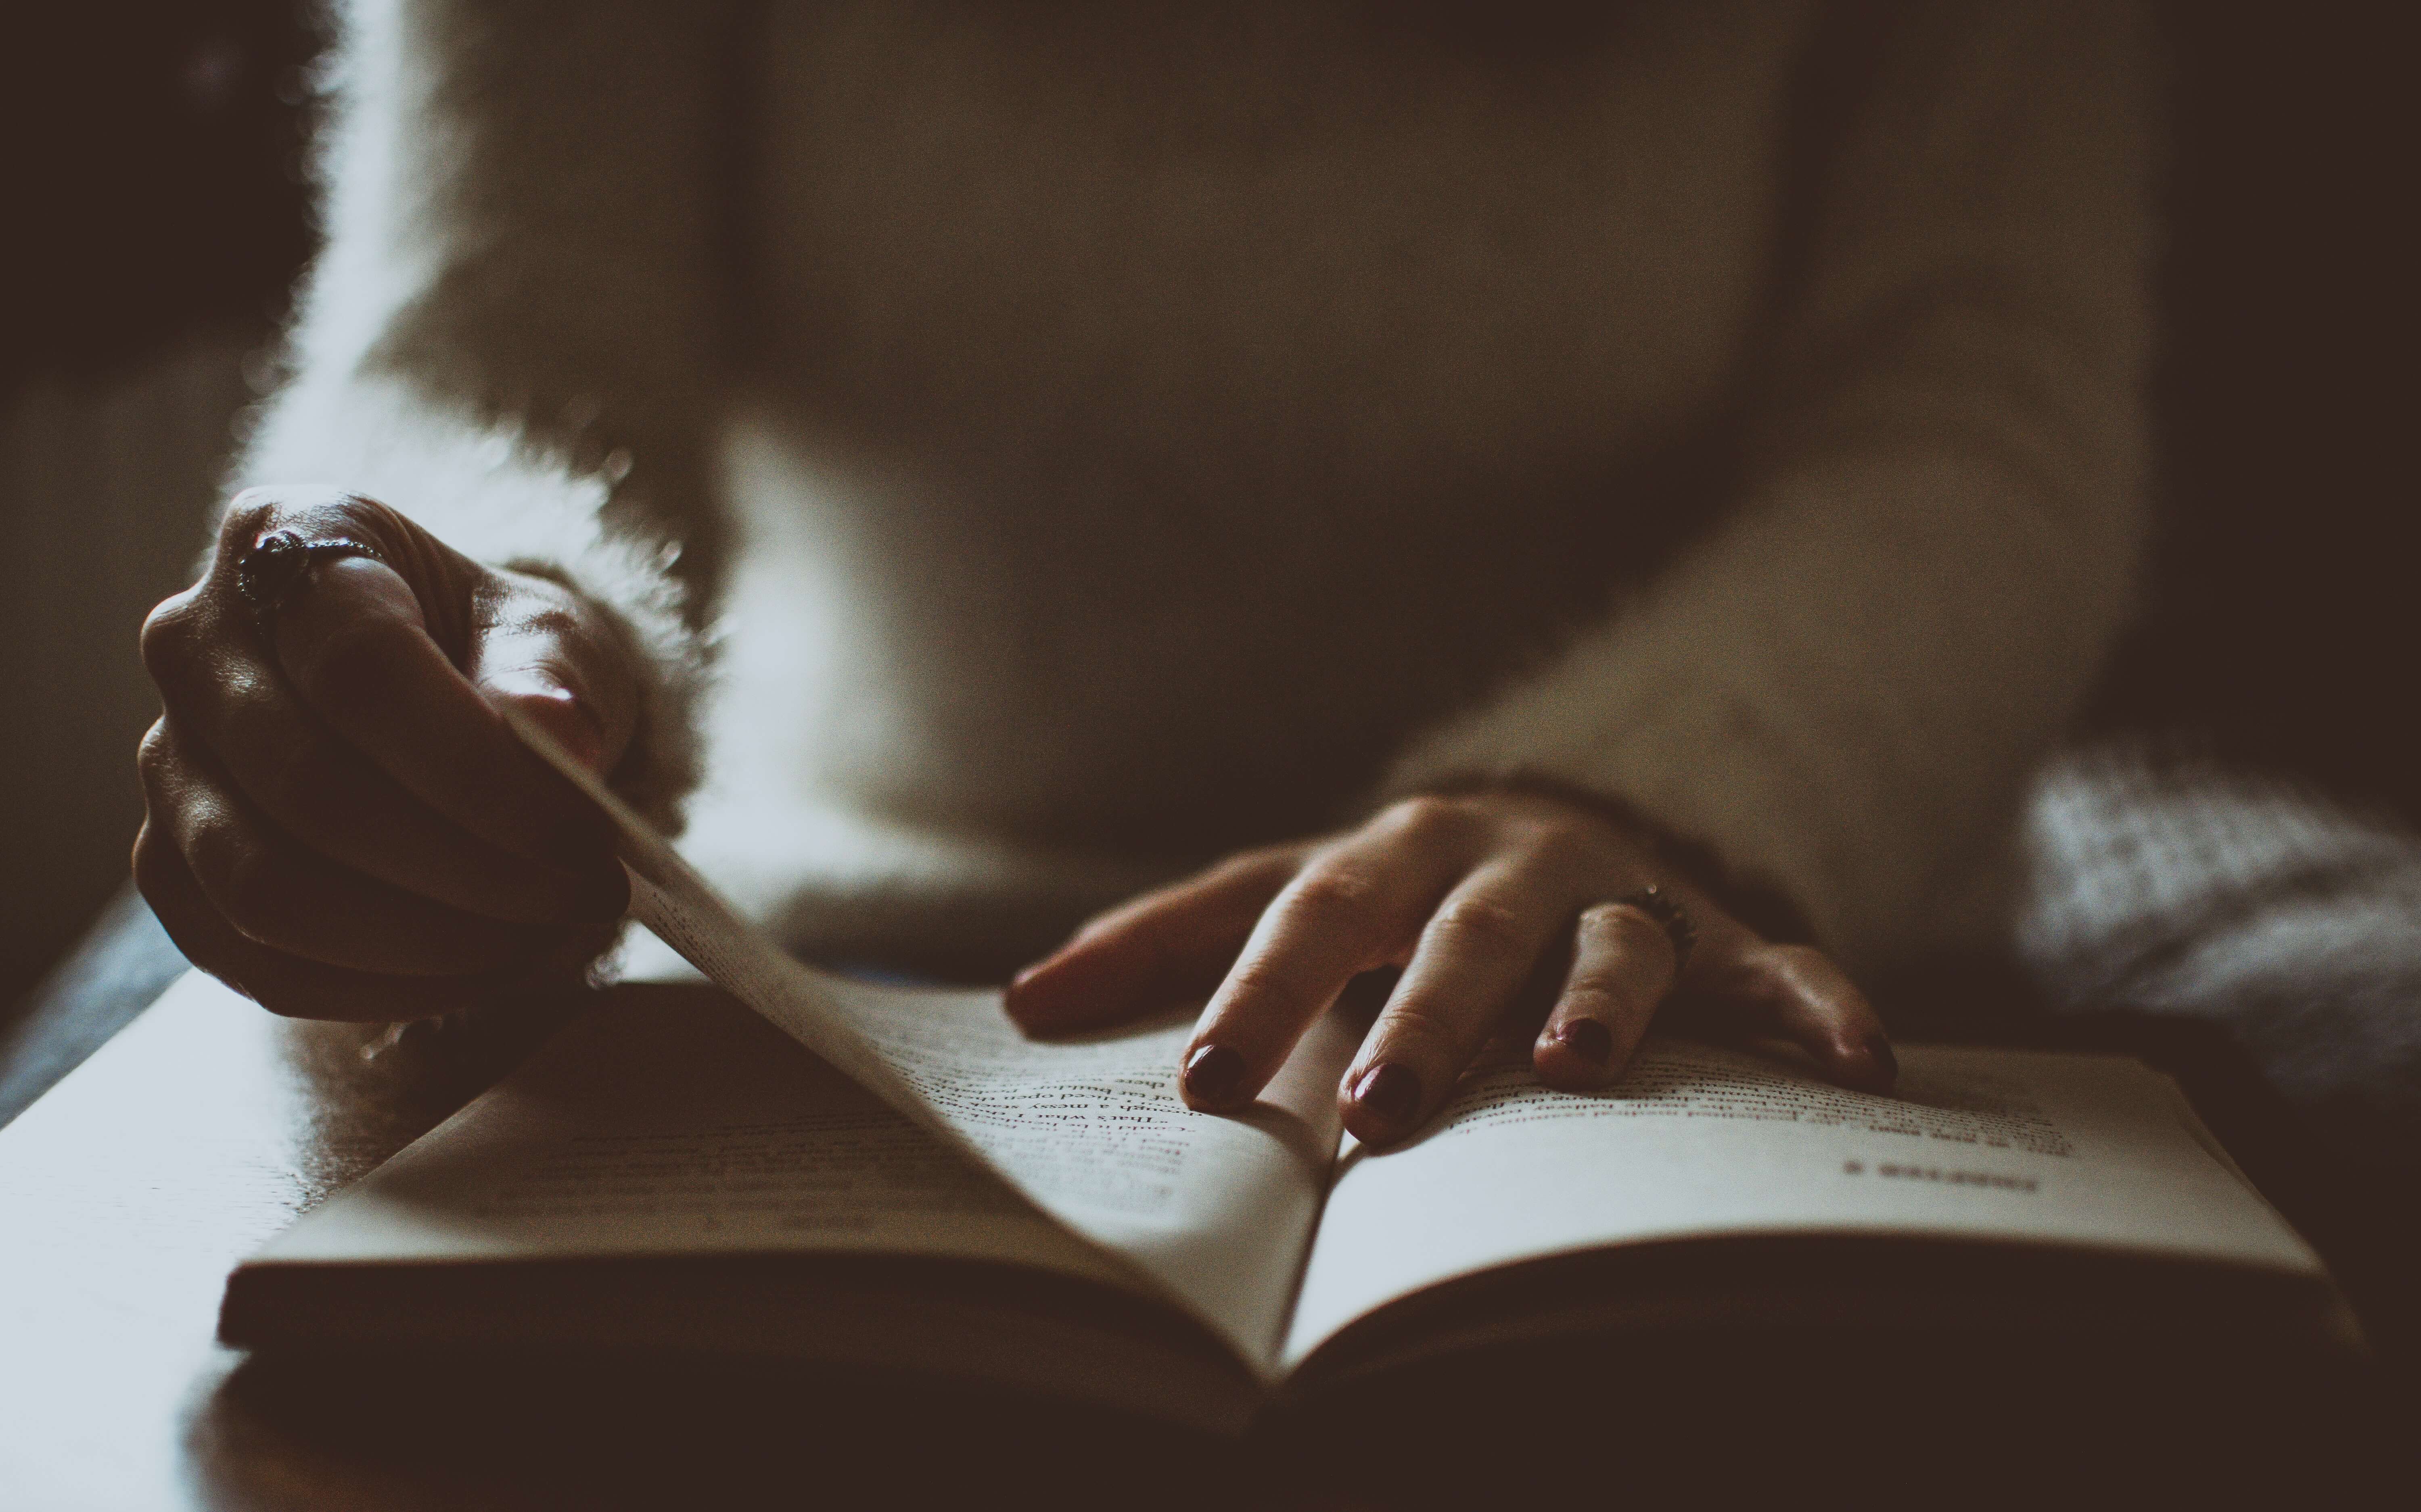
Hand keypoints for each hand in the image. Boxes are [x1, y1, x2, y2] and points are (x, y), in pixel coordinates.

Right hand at [134, 486, 638, 1020]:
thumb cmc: (503, 656)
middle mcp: (194, 643)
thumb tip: (555, 737)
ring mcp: (168, 761)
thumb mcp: (556, 639)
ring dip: (429, 941)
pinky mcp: (173, 867)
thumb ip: (555, 680)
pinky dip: (381, 987)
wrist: (454, 698)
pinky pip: (258, 961)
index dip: (480, 771)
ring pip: (269, 891)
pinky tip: (480, 968)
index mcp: (293, 540)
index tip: (589, 837)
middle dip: (472, 872)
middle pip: (314, 791)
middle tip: (587, 897)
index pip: (362, 668)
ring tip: (545, 936)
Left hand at [1005, 790, 1892, 1146]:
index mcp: (1389, 853)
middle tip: (1376, 1117)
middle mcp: (1504, 862)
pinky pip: (1777, 965)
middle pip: (1457, 937)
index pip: (1309, 912)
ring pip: (1611, 940)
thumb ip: (1168, 942)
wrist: (1561, 814)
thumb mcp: (1286, 892)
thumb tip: (1016, 1002)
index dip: (1254, 991)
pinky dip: (1818, 1006)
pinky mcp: (1717, 929)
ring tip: (1578, 1067)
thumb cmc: (1398, 886)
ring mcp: (1618, 890)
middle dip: (1420, 1022)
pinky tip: (1857, 1064)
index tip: (1201, 1084)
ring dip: (1598, 1002)